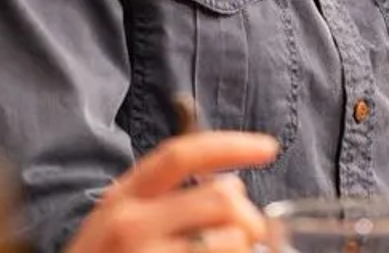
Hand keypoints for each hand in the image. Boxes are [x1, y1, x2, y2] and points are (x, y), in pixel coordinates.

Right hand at [69, 132, 279, 252]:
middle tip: (250, 233)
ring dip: (245, 249)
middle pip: (220, 198)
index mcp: (122, 198)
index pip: (180, 155)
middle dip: (249, 215)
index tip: (268, 147)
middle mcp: (130, 226)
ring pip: (232, 240)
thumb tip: (233, 186)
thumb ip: (167, 199)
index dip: (230, 146)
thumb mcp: (120, 222)